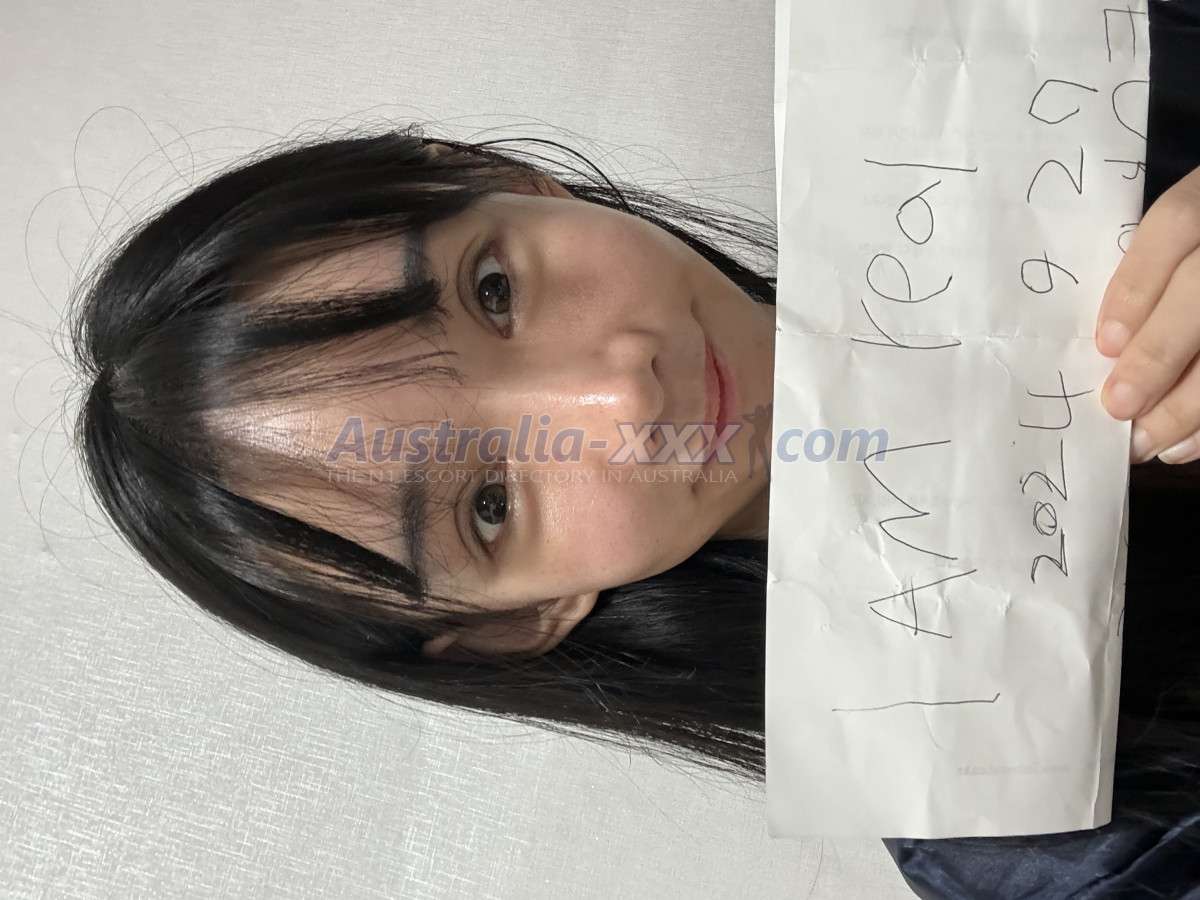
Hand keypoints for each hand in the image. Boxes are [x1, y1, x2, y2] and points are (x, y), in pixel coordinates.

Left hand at [1096, 164, 1199, 463]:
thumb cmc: (1189, 255)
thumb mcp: (1176, 240)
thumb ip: (1147, 277)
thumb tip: (1101, 353)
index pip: (1176, 224)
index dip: (1137, 286)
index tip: (1105, 345)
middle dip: (1158, 354)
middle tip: (1118, 406)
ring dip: (1190, 403)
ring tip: (1146, 442)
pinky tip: (1183, 447)